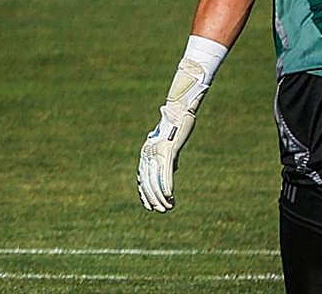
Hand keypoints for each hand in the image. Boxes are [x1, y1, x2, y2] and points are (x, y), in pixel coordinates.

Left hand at [136, 58, 208, 212]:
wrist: (179, 109)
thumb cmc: (176, 126)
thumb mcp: (171, 145)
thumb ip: (169, 157)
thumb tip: (172, 169)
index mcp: (147, 153)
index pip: (142, 178)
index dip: (144, 193)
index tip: (149, 207)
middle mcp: (148, 153)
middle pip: (147, 181)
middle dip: (153, 198)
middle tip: (160, 211)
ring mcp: (157, 151)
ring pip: (155, 179)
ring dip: (160, 196)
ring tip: (167, 208)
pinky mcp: (168, 149)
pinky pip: (165, 171)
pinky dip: (167, 185)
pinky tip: (169, 196)